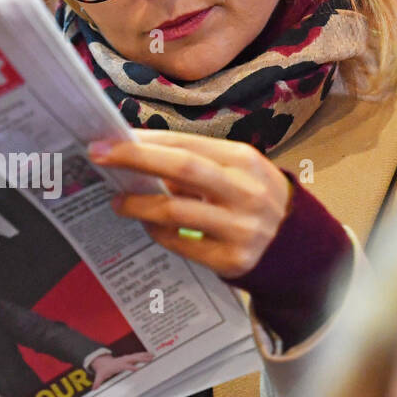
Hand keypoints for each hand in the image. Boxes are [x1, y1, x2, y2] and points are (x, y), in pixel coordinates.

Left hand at [89, 131, 290, 278]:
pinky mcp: (231, 259)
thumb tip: (138, 149)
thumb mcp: (239, 172)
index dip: (146, 141)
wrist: (298, 248)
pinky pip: (180, 243)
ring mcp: (239, 227)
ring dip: (137, 204)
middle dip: (134, 159)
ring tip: (118, 201)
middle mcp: (245, 191)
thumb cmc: (254, 200)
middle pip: (180, 167)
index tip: (109, 137)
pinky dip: (157, 231)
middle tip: (98, 155)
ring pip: (174, 211)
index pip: (186, 144)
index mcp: (245, 161)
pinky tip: (147, 224)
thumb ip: (197, 162)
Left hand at [89, 351, 154, 388]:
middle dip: (141, 358)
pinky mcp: (129, 358)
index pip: (125, 366)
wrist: (102, 362)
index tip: (137, 368)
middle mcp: (123, 360)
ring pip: (137, 356)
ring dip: (145, 355)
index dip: (131, 367)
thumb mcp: (100, 376)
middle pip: (133, 359)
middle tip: (150, 359)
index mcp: (118, 365)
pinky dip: (144, 355)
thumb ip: (98, 382)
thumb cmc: (103, 369)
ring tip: (153, 355)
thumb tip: (94, 388)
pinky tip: (150, 355)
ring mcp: (126, 358)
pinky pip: (137, 356)